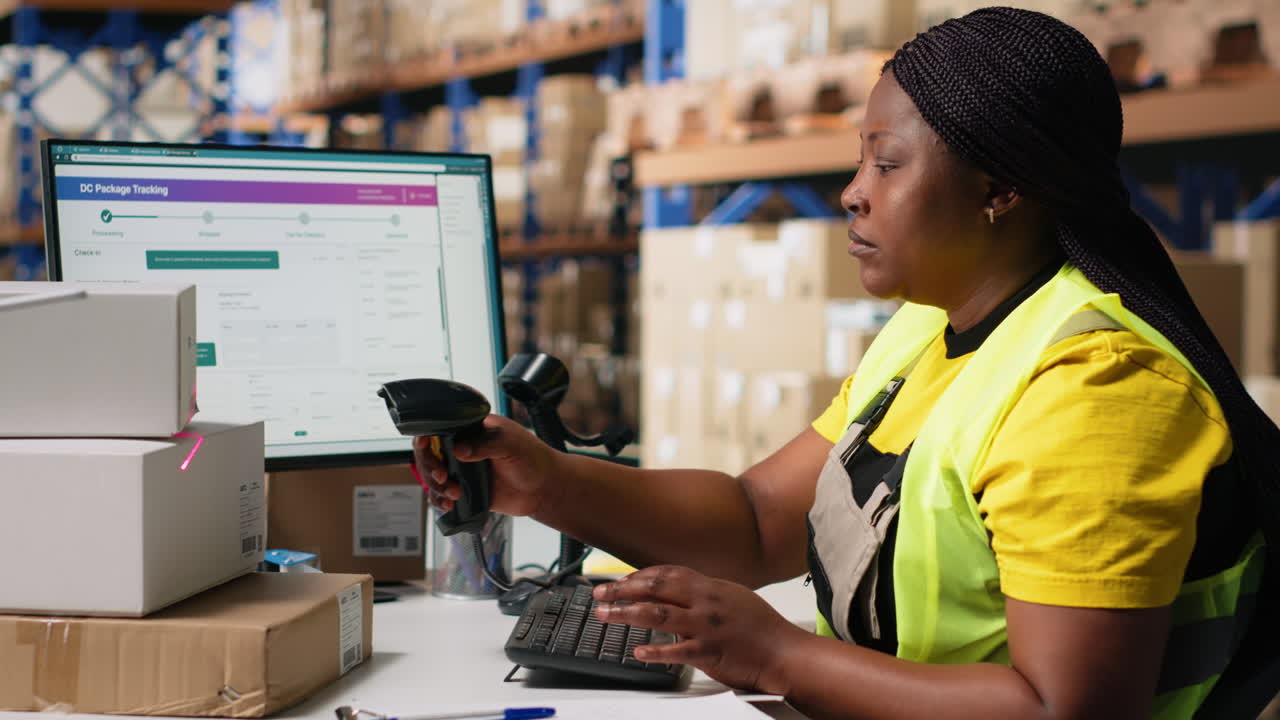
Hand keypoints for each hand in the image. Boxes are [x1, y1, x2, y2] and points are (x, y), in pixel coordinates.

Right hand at [412, 414, 560, 517]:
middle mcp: (464, 449)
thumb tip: (459, 449)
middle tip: (442, 476)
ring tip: (453, 493)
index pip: (440, 429)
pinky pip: (444, 496)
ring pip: (434, 477)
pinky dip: (440, 501)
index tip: (427, 448)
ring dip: (436, 487)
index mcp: (473, 430)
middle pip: (430, 454)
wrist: (545, 488)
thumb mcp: (511, 444)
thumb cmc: (533, 458)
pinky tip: (448, 505)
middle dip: (429, 466)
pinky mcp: (467, 491)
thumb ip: (485, 444)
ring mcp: (464, 470)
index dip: (427, 438)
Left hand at [592, 565, 807, 694]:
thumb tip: (678, 590)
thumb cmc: (760, 626)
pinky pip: (677, 651)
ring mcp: (705, 627)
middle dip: (622, 589)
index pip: (666, 574)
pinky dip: (656, 652)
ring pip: (658, 615)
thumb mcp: (730, 596)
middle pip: (655, 589)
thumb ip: (703, 592)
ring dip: (626, 613)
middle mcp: (704, 603)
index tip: (619, 581)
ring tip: (605, 614)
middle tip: (599, 592)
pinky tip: (638, 652)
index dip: (639, 576)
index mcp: (709, 587)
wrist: (782, 651)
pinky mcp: (708, 652)